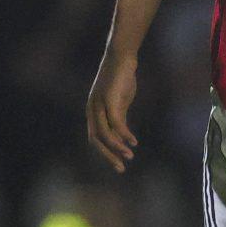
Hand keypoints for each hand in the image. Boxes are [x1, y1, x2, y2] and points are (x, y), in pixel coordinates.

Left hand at [86, 53, 138, 172]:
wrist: (121, 57)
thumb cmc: (121, 78)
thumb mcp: (120, 101)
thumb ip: (119, 117)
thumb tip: (123, 133)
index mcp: (93, 112)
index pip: (96, 138)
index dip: (106, 152)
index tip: (120, 163)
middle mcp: (92, 111)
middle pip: (96, 140)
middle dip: (108, 156)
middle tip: (121, 168)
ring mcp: (99, 105)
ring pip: (104, 133)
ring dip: (116, 147)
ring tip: (129, 156)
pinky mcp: (109, 100)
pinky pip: (115, 122)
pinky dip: (124, 134)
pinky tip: (133, 141)